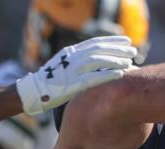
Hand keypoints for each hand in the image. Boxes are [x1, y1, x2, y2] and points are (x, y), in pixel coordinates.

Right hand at [15, 36, 136, 115]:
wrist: (31, 92)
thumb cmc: (47, 83)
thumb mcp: (61, 67)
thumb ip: (76, 63)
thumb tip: (93, 64)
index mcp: (70, 52)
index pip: (95, 42)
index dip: (112, 41)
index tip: (126, 41)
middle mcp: (71, 58)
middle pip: (99, 49)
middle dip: (117, 49)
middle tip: (133, 51)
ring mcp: (71, 70)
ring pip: (98, 61)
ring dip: (116, 60)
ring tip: (130, 62)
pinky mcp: (71, 84)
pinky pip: (93, 77)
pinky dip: (108, 74)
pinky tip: (121, 74)